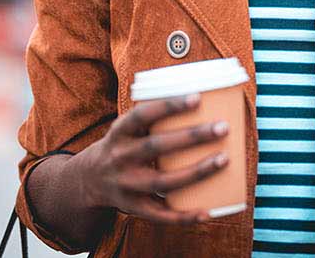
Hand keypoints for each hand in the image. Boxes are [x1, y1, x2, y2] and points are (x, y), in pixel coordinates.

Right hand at [72, 93, 231, 224]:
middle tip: (222, 127)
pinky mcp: (134, 208)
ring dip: (195, 172)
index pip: (141, 115)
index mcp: (119, 133)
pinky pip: (161, 215)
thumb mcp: (128, 128)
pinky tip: (208, 211)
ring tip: (223, 159)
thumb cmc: (125, 145)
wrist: (90, 180)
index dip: (168, 106)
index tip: (197, 98)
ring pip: (163, 181)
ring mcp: (127, 185)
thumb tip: (203, 100)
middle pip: (156, 146)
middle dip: (191, 137)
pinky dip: (184, 216)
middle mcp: (120, 158)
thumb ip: (154, 117)